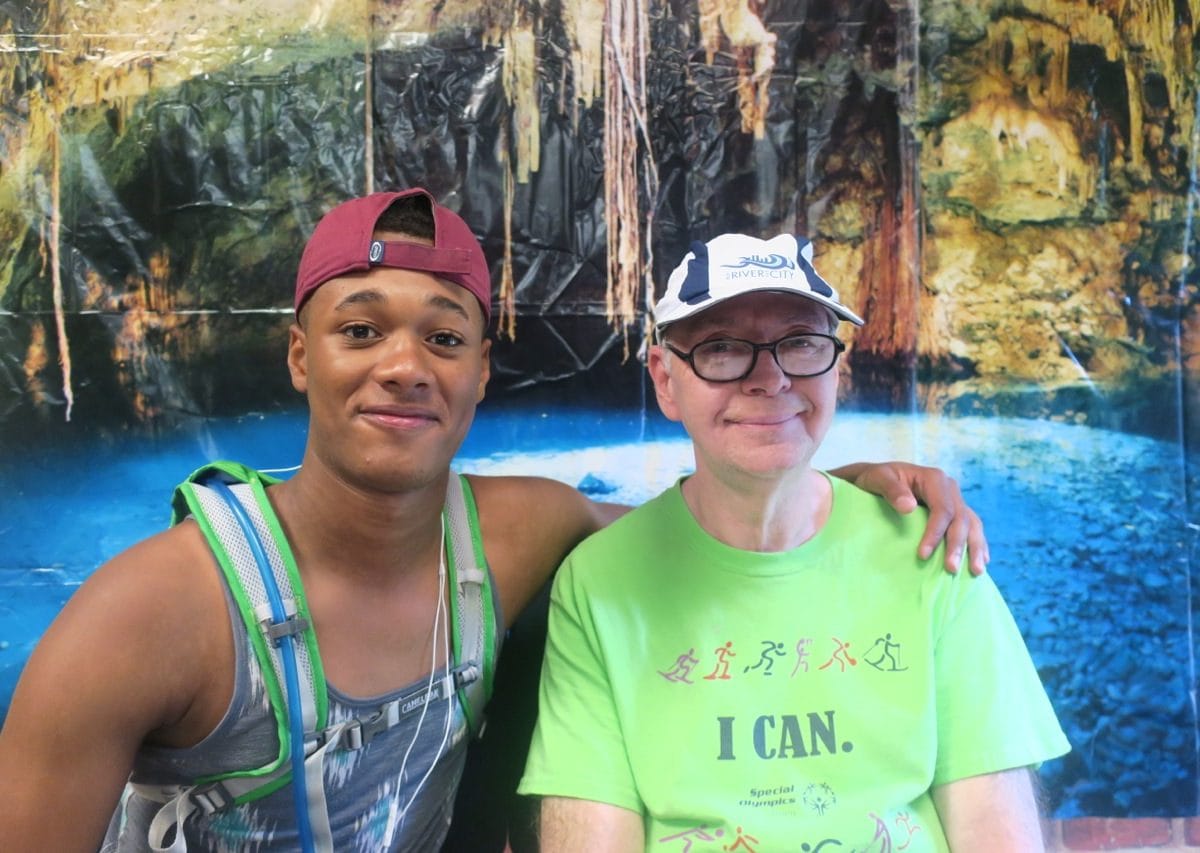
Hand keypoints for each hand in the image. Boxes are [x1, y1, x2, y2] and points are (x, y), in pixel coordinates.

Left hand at [829, 461, 988, 574]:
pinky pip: (971, 528)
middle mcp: (949, 488)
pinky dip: (977, 544)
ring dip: (976, 548)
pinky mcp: (954, 512)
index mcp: (934, 479)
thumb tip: (909, 507)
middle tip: (951, 569)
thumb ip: (891, 490)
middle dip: (958, 546)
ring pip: (972, 524)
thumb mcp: (878, 479)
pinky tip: (983, 561)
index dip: (935, 533)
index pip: (942, 509)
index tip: (922, 555)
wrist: (878, 478)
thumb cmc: (876, 479)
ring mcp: (954, 500)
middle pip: (960, 519)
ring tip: (977, 571)